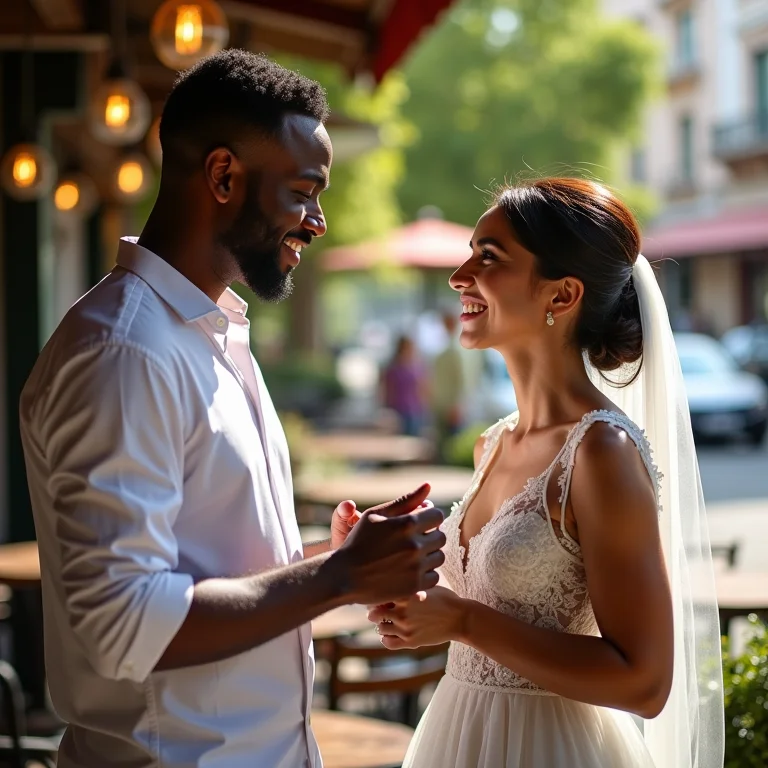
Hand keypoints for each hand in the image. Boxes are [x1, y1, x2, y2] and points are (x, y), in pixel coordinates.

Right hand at [331, 484, 445, 605]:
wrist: (344, 576)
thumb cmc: (358, 540)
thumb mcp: (376, 515)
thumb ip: (405, 500)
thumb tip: (428, 485)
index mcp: (406, 524)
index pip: (437, 515)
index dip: (429, 517)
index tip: (418, 523)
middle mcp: (414, 545)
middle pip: (441, 537)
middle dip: (430, 536)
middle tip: (413, 540)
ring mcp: (416, 567)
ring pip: (439, 557)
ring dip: (429, 555)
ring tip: (412, 555)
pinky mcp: (415, 586)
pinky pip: (434, 577)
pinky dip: (425, 574)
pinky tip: (410, 570)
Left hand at [368, 586, 463, 649]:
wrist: (460, 618)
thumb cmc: (444, 598)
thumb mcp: (425, 586)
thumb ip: (407, 586)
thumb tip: (388, 584)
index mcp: (406, 595)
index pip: (378, 596)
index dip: (377, 596)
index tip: (380, 595)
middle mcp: (403, 612)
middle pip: (374, 614)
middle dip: (375, 611)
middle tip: (380, 609)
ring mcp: (406, 629)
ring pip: (380, 628)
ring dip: (382, 624)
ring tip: (389, 620)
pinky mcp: (411, 642)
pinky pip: (388, 643)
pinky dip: (386, 638)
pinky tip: (392, 633)